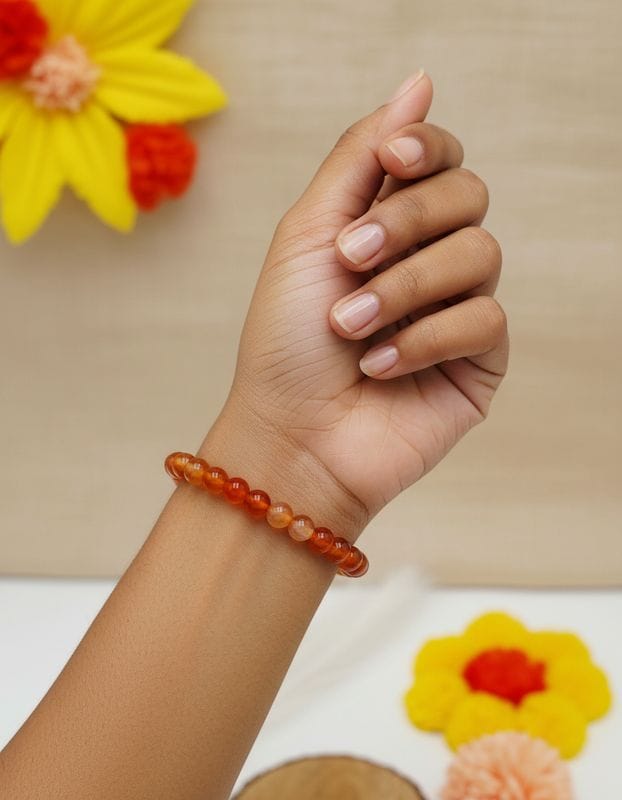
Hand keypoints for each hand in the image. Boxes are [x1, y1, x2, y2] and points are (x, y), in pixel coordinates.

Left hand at [213, 72, 508, 534]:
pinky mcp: (479, 360)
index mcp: (387, 225)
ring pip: (480, 254)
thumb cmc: (286, 342)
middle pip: (467, 196)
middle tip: (349, 260)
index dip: (426, 147)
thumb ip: (359, 158)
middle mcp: (428, 261)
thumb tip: (419, 83)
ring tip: (351, 328)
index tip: (392, 160)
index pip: (438, 158)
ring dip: (405, 288)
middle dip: (404, 223)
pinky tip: (380, 366)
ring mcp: (457, 310)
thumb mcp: (307, 235)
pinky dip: (426, 339)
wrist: (290, 436)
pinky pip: (485, 320)